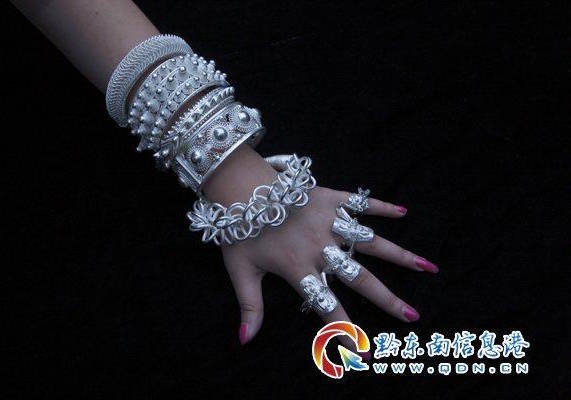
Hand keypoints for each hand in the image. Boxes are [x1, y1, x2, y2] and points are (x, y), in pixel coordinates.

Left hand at [204, 146, 438, 353]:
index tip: (363, 351)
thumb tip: (246, 340)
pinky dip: (382, 207)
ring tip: (427, 266)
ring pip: (371, 242)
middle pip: (360, 278)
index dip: (344, 330)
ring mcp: (330, 222)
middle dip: (387, 299)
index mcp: (300, 269)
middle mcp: (321, 248)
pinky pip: (360, 203)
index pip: (327, 305)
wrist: (240, 186)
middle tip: (412, 315)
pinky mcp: (331, 198)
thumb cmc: (240, 228)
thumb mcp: (240, 271)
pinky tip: (404, 211)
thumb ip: (249, 306)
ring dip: (399, 255)